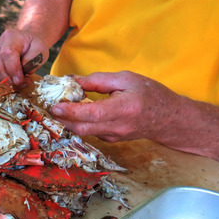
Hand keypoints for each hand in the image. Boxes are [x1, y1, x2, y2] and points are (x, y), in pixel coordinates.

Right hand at [0, 28, 49, 86]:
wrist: (29, 41)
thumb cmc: (34, 44)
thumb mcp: (40, 49)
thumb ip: (32, 60)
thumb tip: (21, 74)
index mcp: (10, 38)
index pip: (7, 55)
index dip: (13, 70)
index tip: (21, 80)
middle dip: (10, 80)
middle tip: (24, 83)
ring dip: (8, 82)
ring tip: (22, 82)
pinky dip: (5, 83)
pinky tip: (16, 82)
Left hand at [50, 71, 180, 142]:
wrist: (169, 119)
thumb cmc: (150, 94)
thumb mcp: (126, 79)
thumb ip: (98, 80)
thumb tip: (72, 81)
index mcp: (124, 109)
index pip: (92, 114)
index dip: (71, 111)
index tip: (54, 106)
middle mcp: (118, 127)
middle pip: (82, 128)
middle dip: (61, 119)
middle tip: (48, 106)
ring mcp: (114, 136)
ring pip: (83, 131)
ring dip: (68, 121)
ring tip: (58, 107)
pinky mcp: (111, 140)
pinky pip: (90, 132)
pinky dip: (78, 122)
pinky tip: (74, 112)